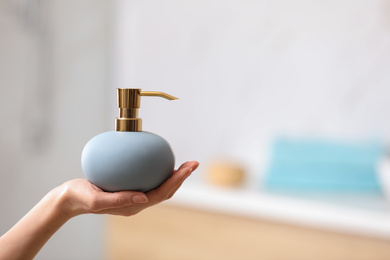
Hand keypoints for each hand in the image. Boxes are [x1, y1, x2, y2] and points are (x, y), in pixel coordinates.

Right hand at [56, 161, 198, 217]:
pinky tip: (156, 158)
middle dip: (181, 178)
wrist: (69, 199)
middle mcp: (137, 202)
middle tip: (193, 163)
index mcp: (133, 206)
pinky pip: (147, 179)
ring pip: (159, 186)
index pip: (161, 194)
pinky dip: (157, 170)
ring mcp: (134, 196)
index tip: (187, 168)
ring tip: (183, 162)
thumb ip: (119, 200)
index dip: (176, 182)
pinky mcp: (128, 189)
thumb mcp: (96, 199)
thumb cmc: (80, 198)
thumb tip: (144, 197)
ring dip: (174, 175)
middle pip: (165, 191)